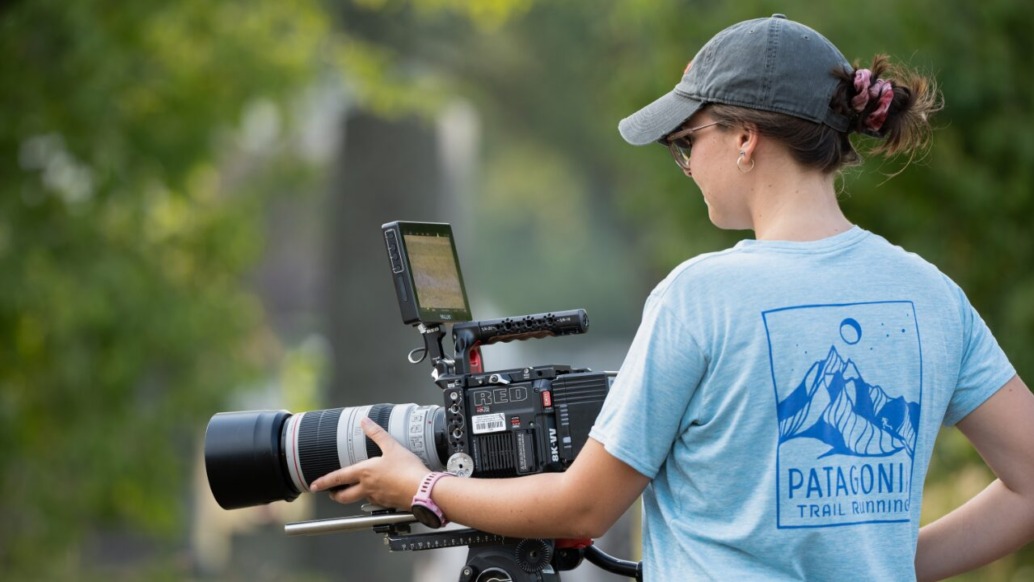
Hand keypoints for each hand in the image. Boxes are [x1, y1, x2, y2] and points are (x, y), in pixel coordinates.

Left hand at [309, 417, 428, 509]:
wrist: (423, 490)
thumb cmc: (407, 470)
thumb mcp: (392, 446)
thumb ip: (377, 433)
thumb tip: (365, 421)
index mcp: (364, 473)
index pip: (338, 478)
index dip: (324, 482)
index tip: (314, 486)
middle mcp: (367, 488)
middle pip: (344, 497)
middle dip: (335, 495)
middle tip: (331, 493)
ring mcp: (377, 498)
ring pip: (360, 499)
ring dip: (355, 496)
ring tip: (356, 489)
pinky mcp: (389, 503)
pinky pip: (376, 502)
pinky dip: (374, 497)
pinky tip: (381, 491)